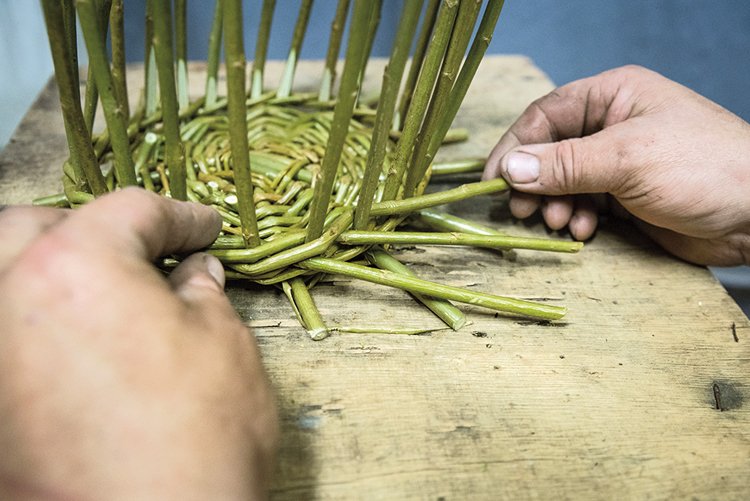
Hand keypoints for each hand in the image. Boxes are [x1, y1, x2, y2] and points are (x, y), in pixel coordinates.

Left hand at [0, 188, 277, 499]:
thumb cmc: (197, 439)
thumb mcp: (223, 346)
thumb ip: (203, 294)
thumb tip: (196, 273)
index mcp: (77, 264)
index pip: (131, 213)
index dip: (180, 218)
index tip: (203, 229)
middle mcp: (9, 297)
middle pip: (42, 228)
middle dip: (98, 232)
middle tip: (149, 254)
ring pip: (4, 277)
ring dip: (50, 269)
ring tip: (103, 291)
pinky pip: (3, 338)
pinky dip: (33, 324)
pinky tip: (76, 342)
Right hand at [483, 65, 749, 265]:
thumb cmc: (701, 168)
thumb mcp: (627, 159)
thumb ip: (564, 164)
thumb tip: (509, 169)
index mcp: (612, 96)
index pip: (545, 116)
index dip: (514, 147)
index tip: (492, 180)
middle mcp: (612, 126)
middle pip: (550, 151)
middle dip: (535, 181)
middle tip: (523, 210)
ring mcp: (619, 163)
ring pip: (563, 181)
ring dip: (555, 204)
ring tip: (561, 222)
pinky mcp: (626, 196)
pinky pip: (584, 204)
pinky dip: (577, 218)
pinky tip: (584, 231)